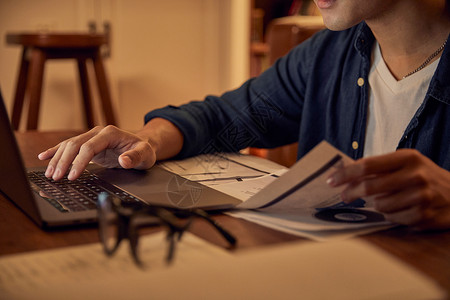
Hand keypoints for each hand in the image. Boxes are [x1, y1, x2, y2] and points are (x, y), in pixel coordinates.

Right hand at [38, 125, 155, 180]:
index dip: (79, 162)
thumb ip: (135, 157)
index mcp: (110, 133)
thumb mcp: (145, 155)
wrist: (143, 146)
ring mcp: (92, 137)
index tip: (72, 176)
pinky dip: (57, 151)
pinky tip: (45, 156)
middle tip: (56, 177)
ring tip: (50, 173)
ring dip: (58, 159)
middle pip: (75, 145)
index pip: (89, 147)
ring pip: (69, 145)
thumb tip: (124, 160)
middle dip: (64, 161)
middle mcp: (98, 132)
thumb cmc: (144, 150)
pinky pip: (69, 146)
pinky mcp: (88, 143)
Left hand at [327, 149, 449, 229]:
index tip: (331, 180)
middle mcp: (416, 176)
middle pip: (370, 187)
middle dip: (351, 193)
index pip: (368, 165)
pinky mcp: (425, 216)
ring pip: (380, 206)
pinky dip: (391, 215)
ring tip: (386, 199)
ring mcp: (422, 197)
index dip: (346, 174)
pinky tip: (400, 209)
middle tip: (344, 196)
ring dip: (376, 205)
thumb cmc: (424, 176)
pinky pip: (393, 219)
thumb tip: (344, 173)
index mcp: (408, 158)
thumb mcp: (407, 163)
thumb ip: (379, 167)